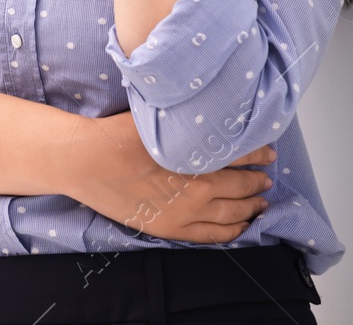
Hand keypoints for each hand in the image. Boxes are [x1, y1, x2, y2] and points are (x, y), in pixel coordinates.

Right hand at [70, 112, 274, 243]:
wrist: (84, 161)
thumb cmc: (116, 135)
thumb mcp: (157, 118)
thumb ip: (187, 123)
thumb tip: (211, 116)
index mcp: (196, 157)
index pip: (240, 156)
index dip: (258, 154)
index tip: (268, 152)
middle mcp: (198, 187)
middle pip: (241, 186)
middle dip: (257, 182)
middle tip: (267, 178)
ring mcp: (185, 212)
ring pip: (232, 214)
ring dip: (251, 208)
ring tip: (261, 203)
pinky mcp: (171, 228)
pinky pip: (211, 235)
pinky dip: (232, 231)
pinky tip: (241, 226)